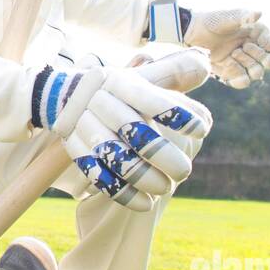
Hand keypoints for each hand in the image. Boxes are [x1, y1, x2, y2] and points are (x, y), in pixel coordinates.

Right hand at [32, 48, 212, 208]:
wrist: (65, 96)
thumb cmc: (120, 89)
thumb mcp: (143, 75)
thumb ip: (174, 72)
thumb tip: (205, 66)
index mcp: (119, 81)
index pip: (149, 97)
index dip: (176, 113)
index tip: (203, 130)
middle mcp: (99, 100)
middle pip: (132, 130)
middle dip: (162, 154)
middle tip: (184, 171)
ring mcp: (83, 125)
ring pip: (114, 155)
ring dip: (143, 177)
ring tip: (165, 188)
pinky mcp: (74, 148)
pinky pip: (96, 174)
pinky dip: (122, 192)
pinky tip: (145, 204)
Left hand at [184, 9, 269, 88]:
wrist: (191, 32)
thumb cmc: (212, 20)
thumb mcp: (228, 16)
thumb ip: (244, 16)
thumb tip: (260, 13)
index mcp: (259, 33)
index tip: (269, 43)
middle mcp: (254, 48)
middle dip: (262, 56)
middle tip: (246, 46)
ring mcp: (243, 61)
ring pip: (257, 72)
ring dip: (250, 65)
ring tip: (235, 53)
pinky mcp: (231, 71)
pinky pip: (242, 81)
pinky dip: (239, 77)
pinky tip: (231, 67)